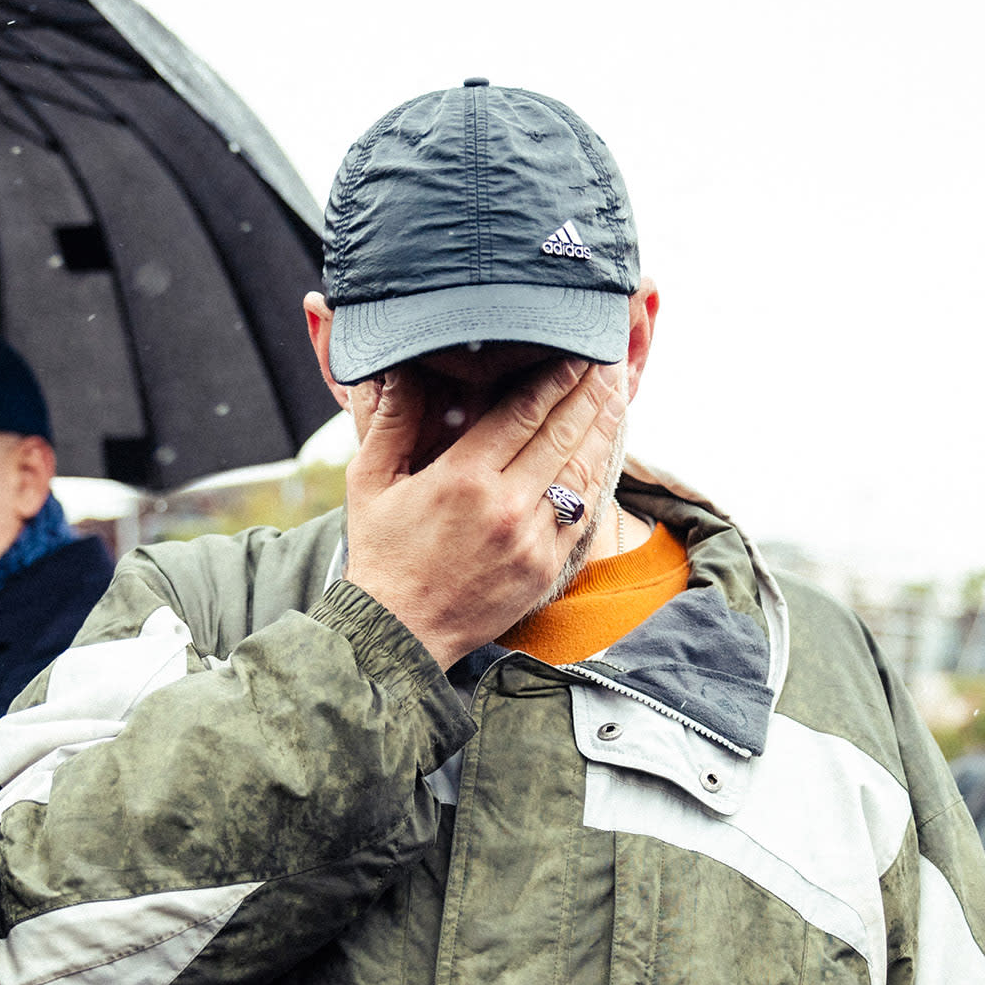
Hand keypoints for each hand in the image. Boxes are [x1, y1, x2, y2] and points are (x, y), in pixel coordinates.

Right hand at [339, 358, 628, 668]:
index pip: (523, 413)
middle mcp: (505, 506)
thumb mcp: (369, 481)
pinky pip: (580, 514)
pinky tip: (602, 452)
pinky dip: (594, 478)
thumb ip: (391, 421)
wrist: (400, 632)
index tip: (573, 353)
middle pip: (561, 433)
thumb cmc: (381, 554)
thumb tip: (403, 369)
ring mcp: (532, 540)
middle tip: (607, 358)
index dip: (554, 379)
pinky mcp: (545, 568)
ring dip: (602, 428)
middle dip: (588, 391)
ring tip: (616, 393)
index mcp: (462, 478)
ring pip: (580, 471)